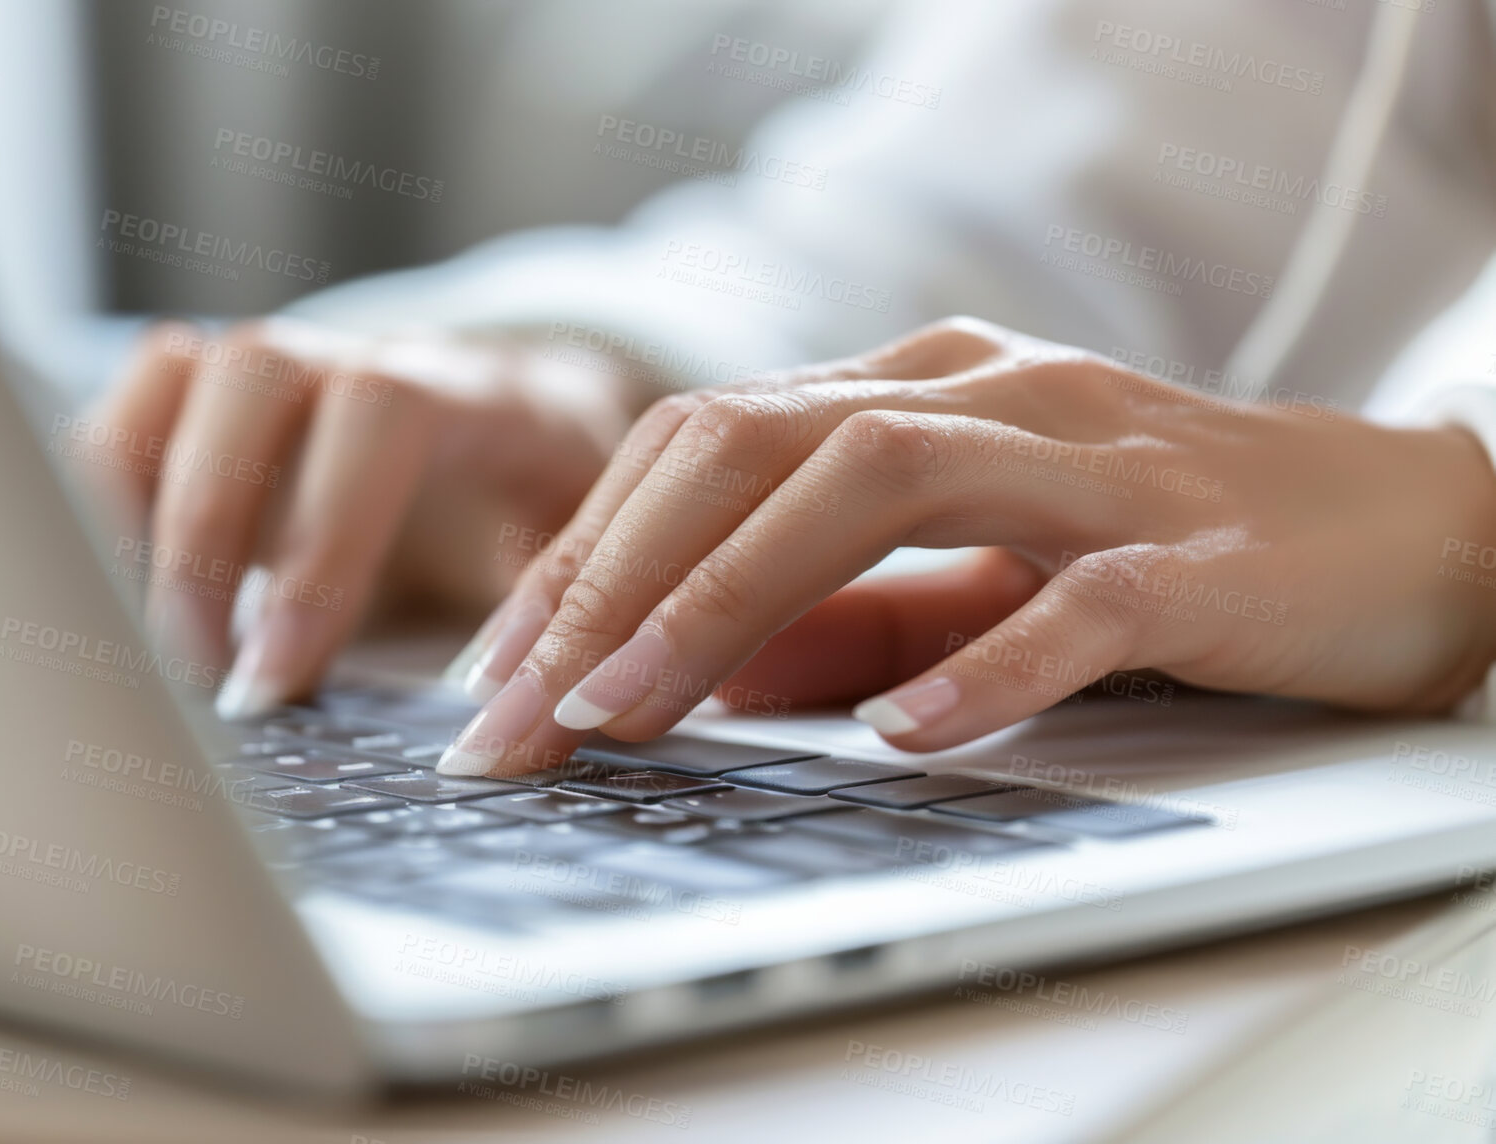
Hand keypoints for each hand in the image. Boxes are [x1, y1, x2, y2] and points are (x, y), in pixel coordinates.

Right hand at [73, 318, 636, 716]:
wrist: (531, 414)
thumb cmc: (553, 498)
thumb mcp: (585, 548)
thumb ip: (554, 607)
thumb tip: (503, 718)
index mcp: (470, 391)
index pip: (381, 414)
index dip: (324, 538)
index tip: (281, 676)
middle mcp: (360, 357)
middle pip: (254, 377)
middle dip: (209, 536)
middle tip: (205, 676)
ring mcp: (280, 370)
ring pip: (175, 379)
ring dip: (137, 512)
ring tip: (149, 645)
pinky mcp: (216, 403)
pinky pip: (130, 410)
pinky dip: (101, 498)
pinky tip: (120, 599)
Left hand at [437, 317, 1495, 775]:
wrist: (1408, 524)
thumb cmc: (1168, 539)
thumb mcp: (975, 574)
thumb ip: (844, 616)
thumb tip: (693, 674)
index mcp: (919, 388)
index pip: (706, 442)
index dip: (586, 552)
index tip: (502, 671)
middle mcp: (987, 394)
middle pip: (753, 442)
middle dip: (612, 579)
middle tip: (522, 713)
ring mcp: (1095, 459)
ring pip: (876, 481)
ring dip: (728, 600)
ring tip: (629, 712)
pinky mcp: (1200, 547)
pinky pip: (1078, 598)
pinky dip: (980, 665)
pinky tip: (900, 737)